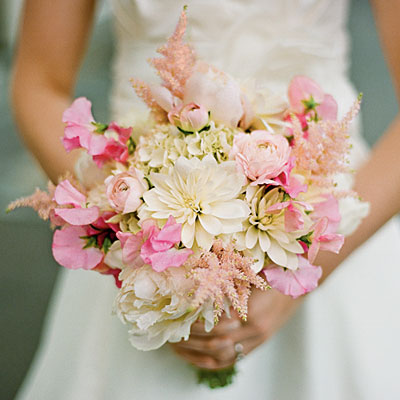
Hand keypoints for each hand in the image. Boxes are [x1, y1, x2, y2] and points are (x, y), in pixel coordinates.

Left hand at [170, 288, 302, 369]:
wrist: (294, 289)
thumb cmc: (271, 279)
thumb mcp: (248, 278)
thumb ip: (226, 287)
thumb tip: (196, 291)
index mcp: (252, 310)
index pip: (217, 323)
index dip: (196, 323)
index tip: (179, 319)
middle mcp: (254, 329)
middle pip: (217, 342)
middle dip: (192, 340)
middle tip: (173, 334)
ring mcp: (257, 340)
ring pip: (223, 356)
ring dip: (197, 354)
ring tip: (178, 348)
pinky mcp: (257, 346)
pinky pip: (232, 361)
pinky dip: (211, 362)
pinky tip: (196, 359)